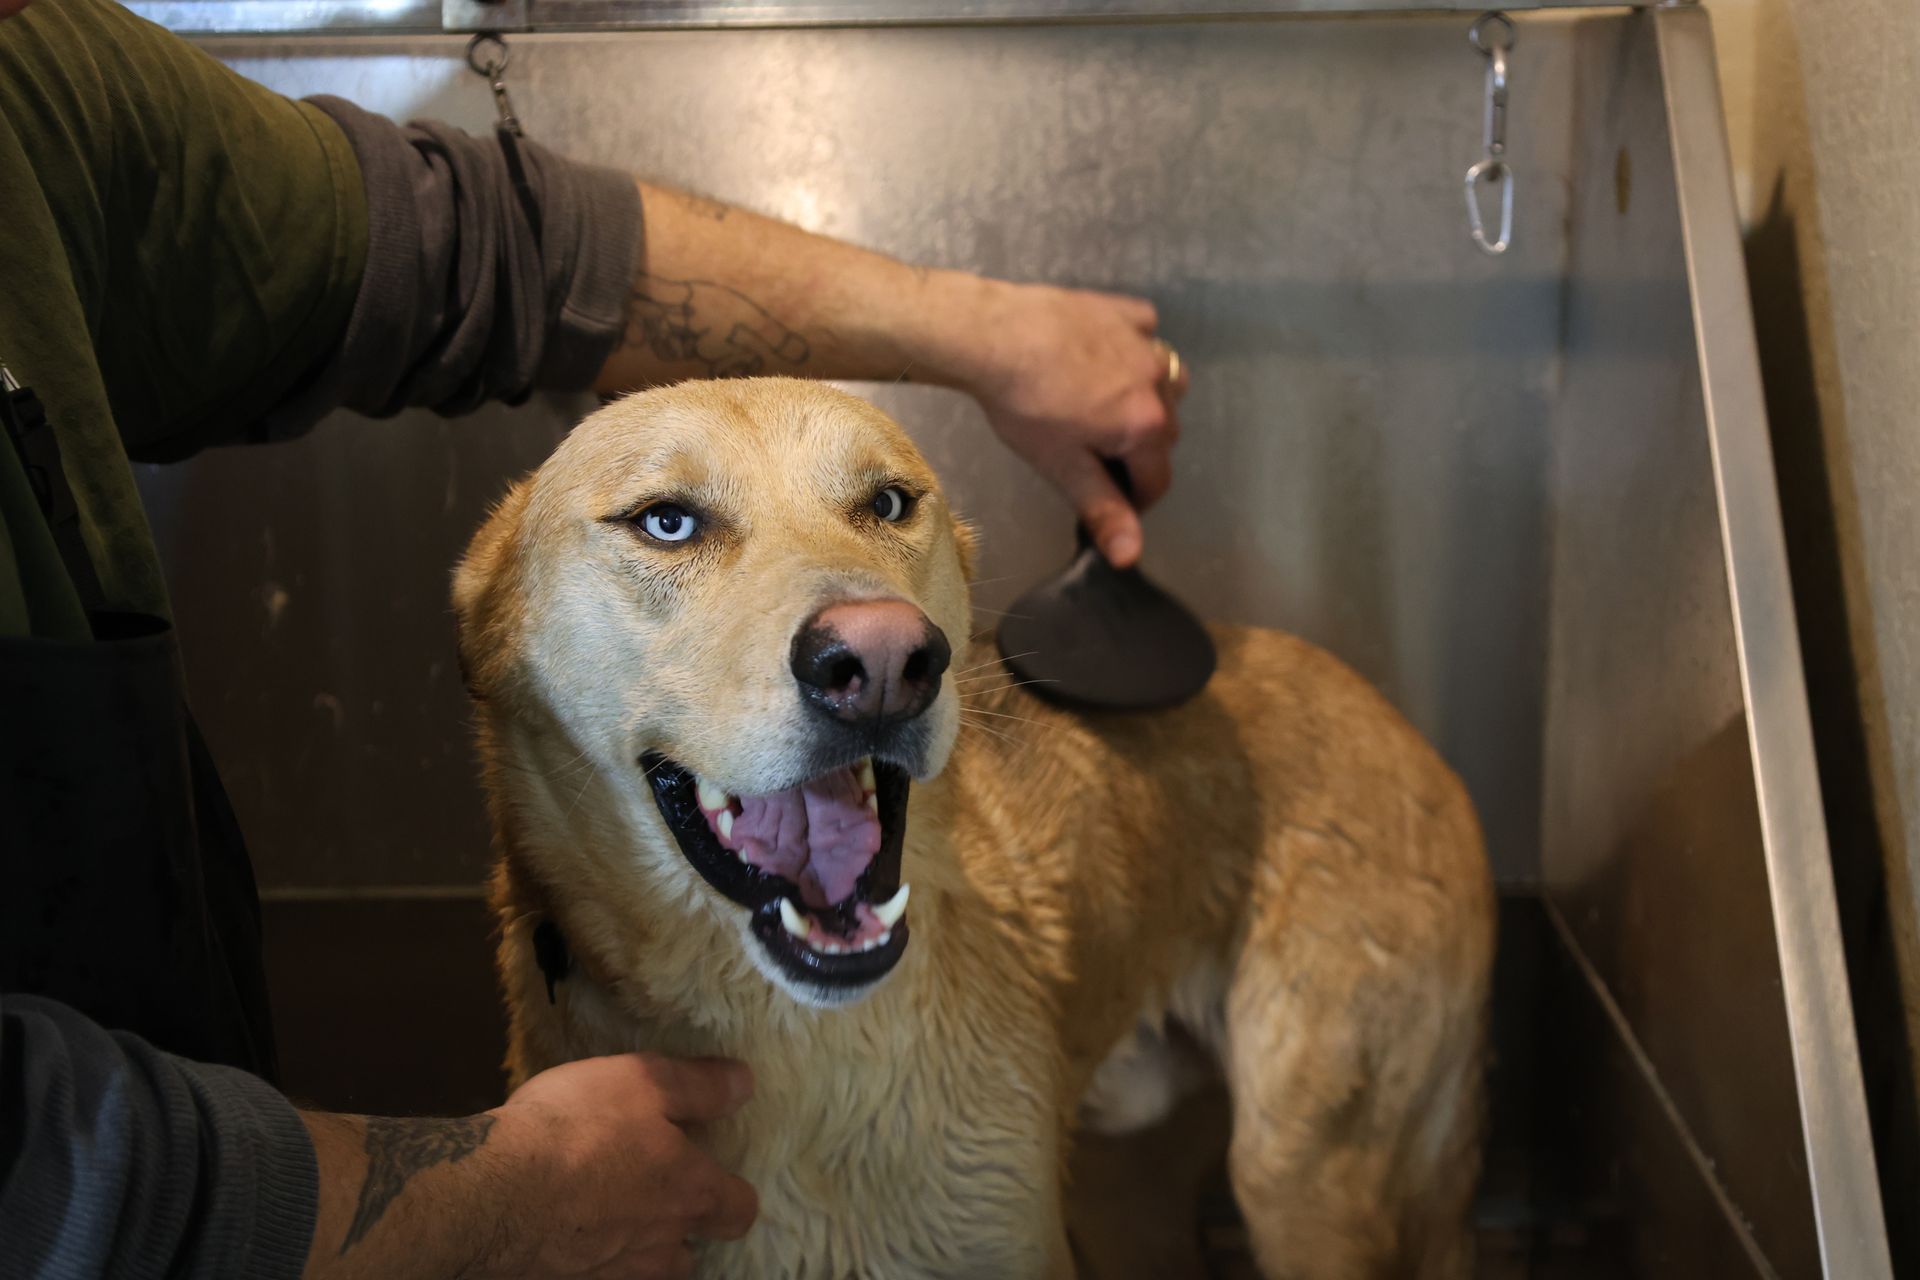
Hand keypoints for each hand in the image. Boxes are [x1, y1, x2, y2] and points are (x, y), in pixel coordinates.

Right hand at [482, 1053, 757, 1279]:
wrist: (489, 1193)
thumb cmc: (576, 1128)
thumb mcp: (643, 1081)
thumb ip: (699, 1086)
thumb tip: (745, 1085)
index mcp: (690, 1194)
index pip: (740, 1211)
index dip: (733, 1193)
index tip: (713, 1171)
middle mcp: (660, 1246)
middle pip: (691, 1253)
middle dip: (683, 1230)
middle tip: (654, 1194)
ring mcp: (612, 1275)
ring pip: (644, 1270)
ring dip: (636, 1247)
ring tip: (606, 1213)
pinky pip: (596, 1276)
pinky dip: (590, 1259)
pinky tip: (566, 1230)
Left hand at [961, 281, 1188, 568]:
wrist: (993, 334)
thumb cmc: (1025, 406)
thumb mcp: (1063, 467)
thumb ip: (1103, 510)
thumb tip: (1132, 556)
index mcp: (1147, 425)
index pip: (1157, 480)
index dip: (1134, 499)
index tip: (1107, 499)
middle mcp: (1159, 382)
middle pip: (1163, 432)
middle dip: (1138, 450)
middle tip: (1093, 453)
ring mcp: (1143, 341)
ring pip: (1165, 380)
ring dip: (1146, 398)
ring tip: (1104, 406)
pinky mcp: (1122, 309)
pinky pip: (1145, 333)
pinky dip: (1134, 348)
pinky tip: (1104, 356)